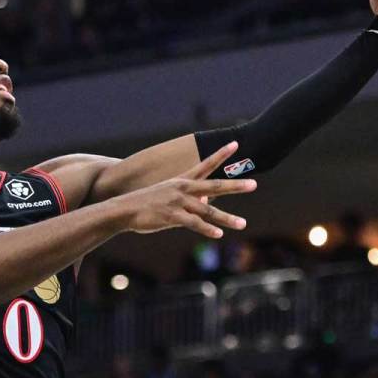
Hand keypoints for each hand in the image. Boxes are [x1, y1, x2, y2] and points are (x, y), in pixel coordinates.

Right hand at [116, 141, 256, 237]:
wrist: (124, 210)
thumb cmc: (147, 204)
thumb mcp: (170, 196)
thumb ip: (192, 199)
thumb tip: (208, 201)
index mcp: (183, 180)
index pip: (206, 163)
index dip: (222, 154)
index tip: (236, 143)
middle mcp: (183, 188)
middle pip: (215, 185)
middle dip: (235, 185)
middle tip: (253, 184)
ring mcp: (178, 202)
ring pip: (208, 210)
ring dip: (226, 218)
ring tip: (243, 224)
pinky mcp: (172, 216)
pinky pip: (194, 224)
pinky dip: (207, 229)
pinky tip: (218, 235)